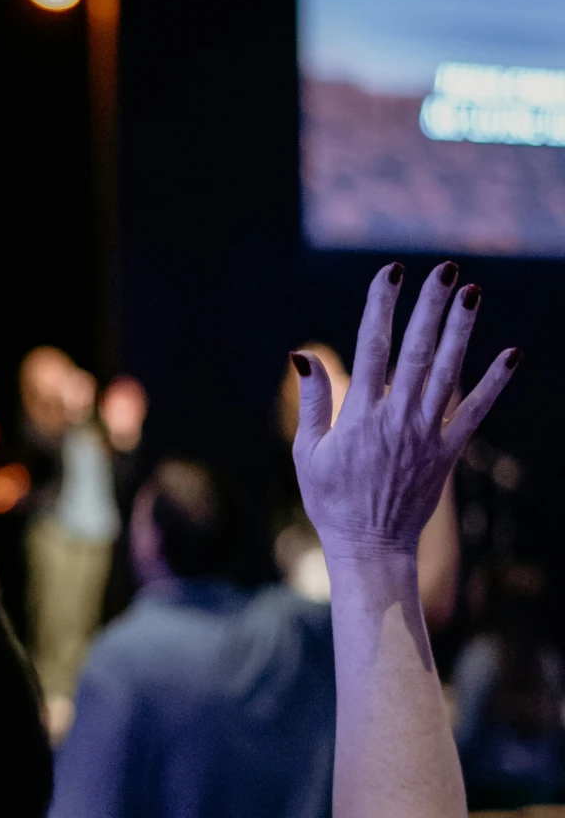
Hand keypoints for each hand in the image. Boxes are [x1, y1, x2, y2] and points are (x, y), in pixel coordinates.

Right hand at [294, 263, 517, 560]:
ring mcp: (426, 435)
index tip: (391, 273)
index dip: (382, 306)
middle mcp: (397, 418)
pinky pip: (475, 412)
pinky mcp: (448, 453)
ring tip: (472, 293)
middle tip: (446, 270)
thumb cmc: (330, 499)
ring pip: (448, 372)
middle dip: (431, 307)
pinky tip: (512, 355)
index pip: (373, 347)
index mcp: (359, 415)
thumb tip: (304, 354)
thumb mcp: (306, 452)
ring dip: (461, 331)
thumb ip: (312, 402)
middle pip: (418, 350)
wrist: (370, 546)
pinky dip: (494, 383)